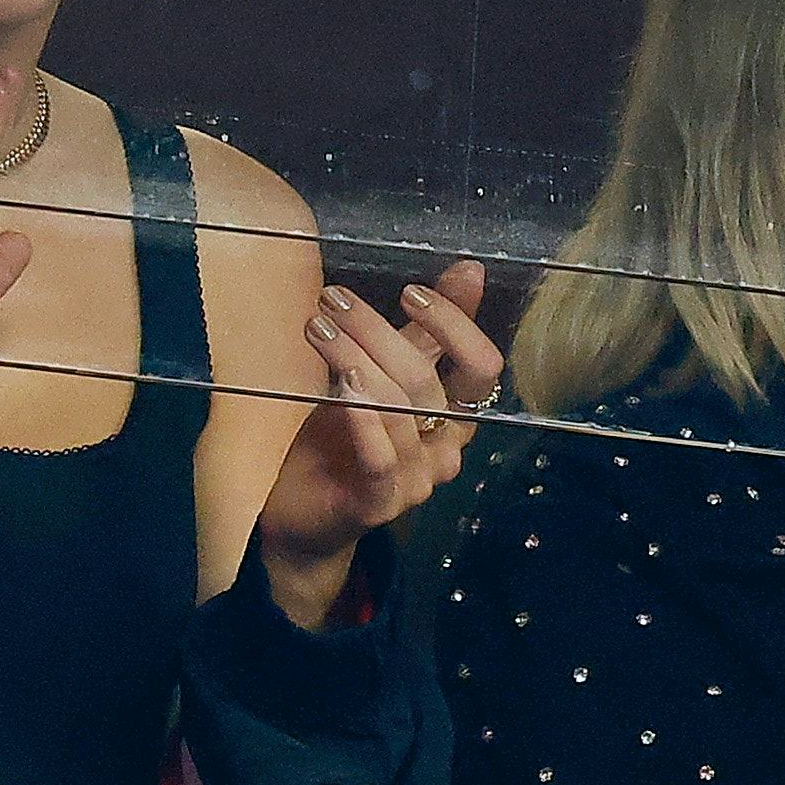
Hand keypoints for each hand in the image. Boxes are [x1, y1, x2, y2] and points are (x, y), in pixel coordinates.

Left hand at [251, 259, 500, 627]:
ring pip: (397, 409)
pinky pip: (380, 455)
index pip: (482, 367)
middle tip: (333, 299)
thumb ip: (423, 334)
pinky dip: (363, 415)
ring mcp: (417, 481)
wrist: (302, 514)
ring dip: (354, 357)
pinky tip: (341, 384)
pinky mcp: (381, 503)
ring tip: (317, 326)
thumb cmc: (342, 440)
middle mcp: (446, 450)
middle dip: (377, 329)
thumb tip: (470, 270)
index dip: (456, 324)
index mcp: (455, 417)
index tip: (411, 290)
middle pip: (427, 379)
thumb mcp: (378, 376)